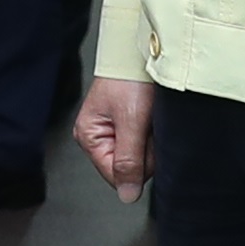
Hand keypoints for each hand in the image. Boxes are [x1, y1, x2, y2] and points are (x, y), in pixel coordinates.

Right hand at [74, 76, 155, 200]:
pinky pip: (147, 142)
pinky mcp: (130, 124)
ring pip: (142, 156)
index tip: (144, 140)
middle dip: (146, 150)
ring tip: (150, 116)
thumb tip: (127, 195)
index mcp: (89, 136)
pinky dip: (154, 131)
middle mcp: (99, 136)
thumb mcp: (132, 121)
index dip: (138, 164)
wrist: (143, 49)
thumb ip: (129, 160)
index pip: (117, 175)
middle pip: (131, 167)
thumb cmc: (131, 78)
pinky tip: (152, 116)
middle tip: (148, 123)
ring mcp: (115, 131)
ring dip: (152, 139)